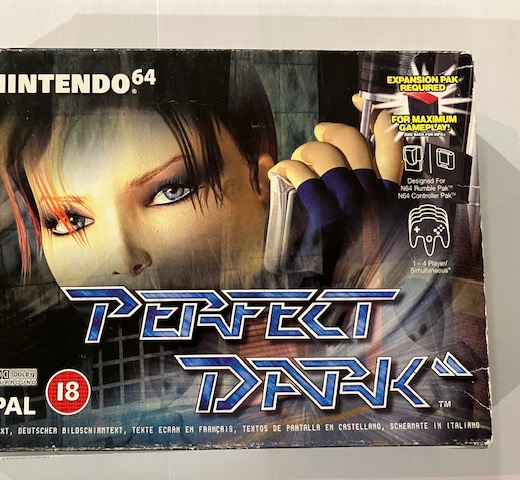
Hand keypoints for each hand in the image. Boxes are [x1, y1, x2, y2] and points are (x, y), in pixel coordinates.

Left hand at [268, 98, 403, 280]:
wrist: (357, 310)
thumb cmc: (363, 280)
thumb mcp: (382, 244)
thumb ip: (376, 216)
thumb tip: (362, 195)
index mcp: (391, 201)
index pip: (396, 149)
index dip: (384, 125)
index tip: (375, 114)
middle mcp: (373, 196)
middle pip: (353, 143)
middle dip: (331, 133)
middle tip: (318, 136)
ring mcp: (348, 203)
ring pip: (326, 155)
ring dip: (306, 152)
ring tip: (296, 162)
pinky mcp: (322, 215)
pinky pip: (302, 177)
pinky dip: (288, 170)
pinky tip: (280, 174)